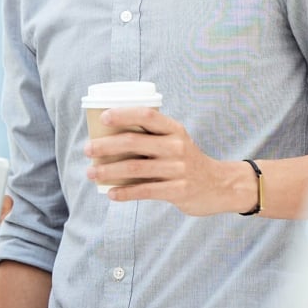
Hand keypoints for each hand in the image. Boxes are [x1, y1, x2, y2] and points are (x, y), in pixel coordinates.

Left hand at [84, 106, 249, 216]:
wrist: (219, 185)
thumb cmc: (186, 160)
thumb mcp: (176, 141)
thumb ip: (151, 137)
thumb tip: (107, 137)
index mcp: (174, 129)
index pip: (147, 115)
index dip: (124, 114)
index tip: (103, 118)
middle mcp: (177, 146)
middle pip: (134, 142)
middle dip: (106, 146)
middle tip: (87, 149)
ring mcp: (178, 169)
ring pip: (135, 168)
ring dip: (108, 170)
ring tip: (91, 173)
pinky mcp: (178, 191)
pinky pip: (145, 191)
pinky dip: (125, 192)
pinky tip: (110, 193)